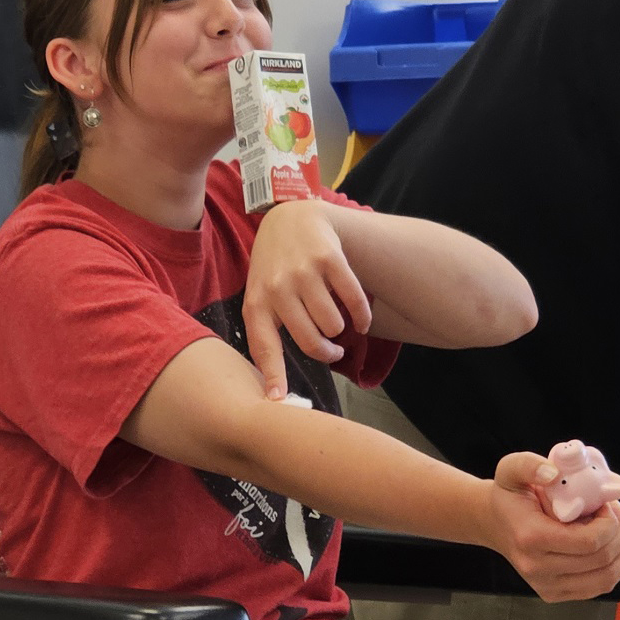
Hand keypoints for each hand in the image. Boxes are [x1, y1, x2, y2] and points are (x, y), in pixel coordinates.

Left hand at [244, 200, 371, 399]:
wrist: (290, 217)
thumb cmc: (275, 266)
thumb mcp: (260, 293)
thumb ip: (267, 328)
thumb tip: (276, 382)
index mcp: (257, 303)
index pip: (264, 347)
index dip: (273, 376)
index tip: (278, 402)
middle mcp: (277, 288)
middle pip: (311, 341)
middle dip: (327, 353)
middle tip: (332, 352)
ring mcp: (303, 272)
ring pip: (333, 324)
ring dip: (342, 331)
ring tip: (339, 325)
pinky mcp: (329, 259)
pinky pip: (353, 302)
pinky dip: (362, 316)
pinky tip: (361, 319)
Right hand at [482, 452, 619, 601]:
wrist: (494, 523)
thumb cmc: (508, 496)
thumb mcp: (511, 469)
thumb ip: (529, 464)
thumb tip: (553, 473)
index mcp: (531, 538)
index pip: (588, 542)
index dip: (609, 522)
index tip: (605, 504)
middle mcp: (538, 568)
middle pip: (602, 560)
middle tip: (616, 513)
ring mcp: (547, 586)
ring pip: (606, 578)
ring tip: (617, 529)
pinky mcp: (554, 594)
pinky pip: (599, 587)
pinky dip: (614, 566)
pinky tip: (609, 545)